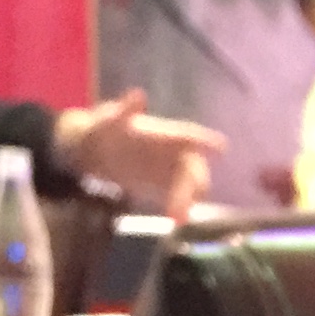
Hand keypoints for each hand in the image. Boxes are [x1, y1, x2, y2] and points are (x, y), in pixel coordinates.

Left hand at [53, 90, 225, 217]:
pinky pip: (179, 199)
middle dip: (193, 185)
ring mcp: (173, 171)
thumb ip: (126, 110)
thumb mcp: (110, 120)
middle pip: (193, 167)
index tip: (221, 147)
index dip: (205, 140)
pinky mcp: (167, 188)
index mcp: (167, 133)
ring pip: (190, 186)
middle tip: (188, 203)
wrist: (93, 152)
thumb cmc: (104, 130)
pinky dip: (179, 209)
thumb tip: (138, 94)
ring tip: (178, 218)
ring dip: (188, 200)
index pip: (190, 136)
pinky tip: (174, 220)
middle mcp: (176, 152)